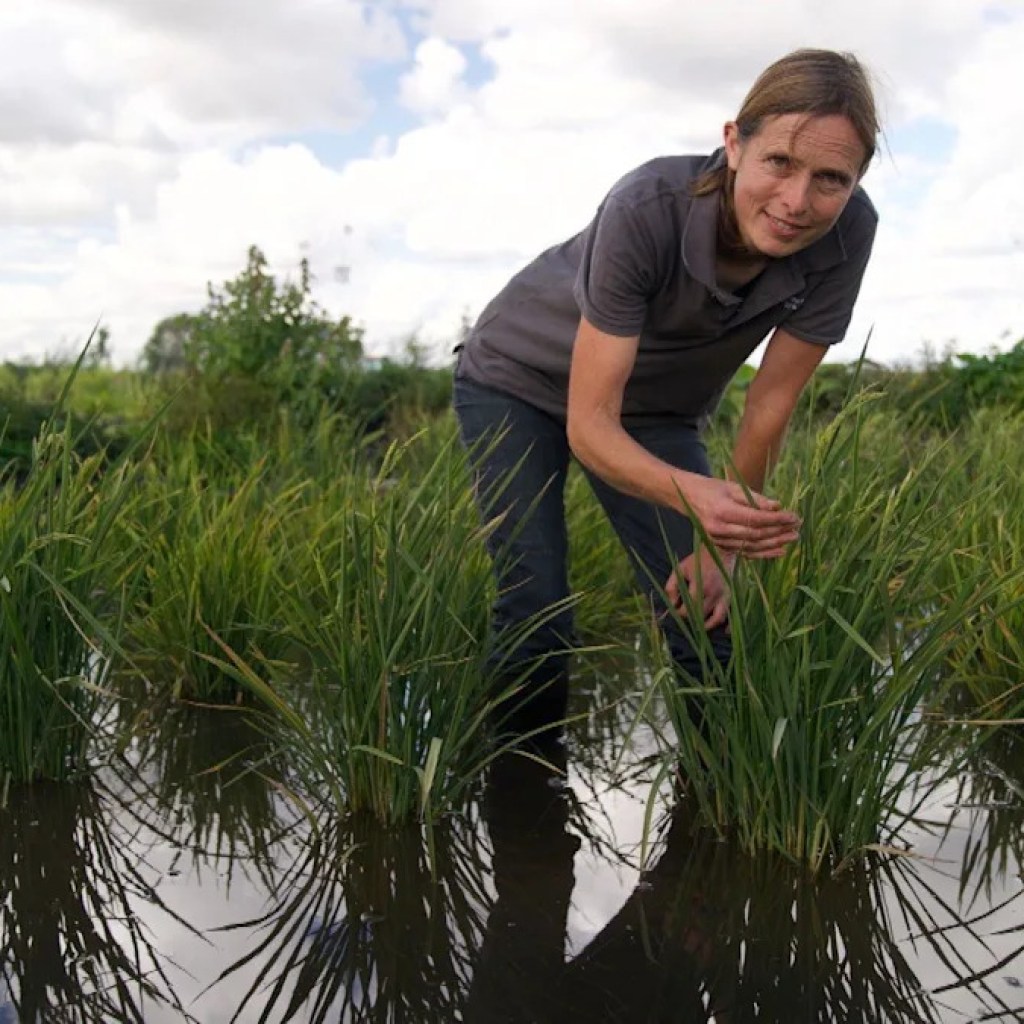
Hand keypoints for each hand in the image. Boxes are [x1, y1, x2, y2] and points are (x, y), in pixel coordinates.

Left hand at [665, 549, 735, 630]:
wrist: (720, 551)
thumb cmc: (697, 560)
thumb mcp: (680, 569)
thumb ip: (672, 587)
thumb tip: (672, 605)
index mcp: (700, 586)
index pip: (688, 609)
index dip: (680, 613)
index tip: (676, 610)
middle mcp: (714, 594)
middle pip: (700, 616)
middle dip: (691, 619)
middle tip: (686, 616)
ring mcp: (724, 596)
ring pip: (716, 620)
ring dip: (706, 626)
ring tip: (699, 626)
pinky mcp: (731, 597)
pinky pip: (730, 615)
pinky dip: (727, 626)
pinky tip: (722, 632)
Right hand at [680, 476, 799, 558]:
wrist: (688, 498)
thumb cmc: (713, 488)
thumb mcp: (733, 487)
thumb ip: (755, 499)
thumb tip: (778, 507)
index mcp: (722, 511)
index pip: (755, 518)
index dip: (776, 519)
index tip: (793, 516)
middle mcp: (719, 528)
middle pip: (755, 534)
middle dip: (779, 532)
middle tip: (797, 528)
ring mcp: (718, 540)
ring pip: (752, 546)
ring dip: (774, 543)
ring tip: (792, 538)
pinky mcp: (719, 545)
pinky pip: (744, 552)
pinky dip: (764, 554)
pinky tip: (779, 551)